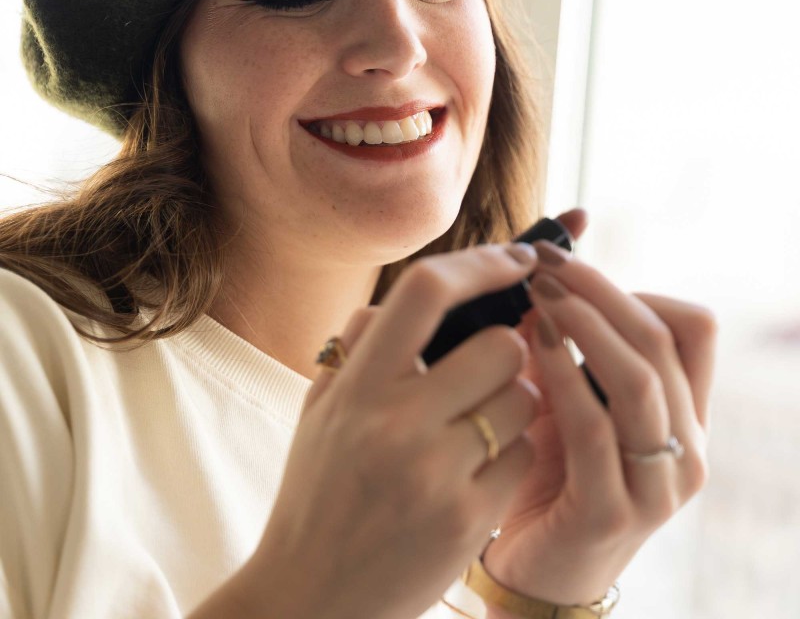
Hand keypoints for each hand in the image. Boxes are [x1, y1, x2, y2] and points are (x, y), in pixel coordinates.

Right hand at [239, 243, 543, 618]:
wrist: (311, 597)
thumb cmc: (317, 494)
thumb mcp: (320, 411)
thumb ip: (360, 346)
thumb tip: (413, 295)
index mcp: (355, 386)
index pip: (425, 291)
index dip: (479, 262)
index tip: (514, 257)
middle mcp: (396, 424)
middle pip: (500, 346)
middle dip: (505, 351)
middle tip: (486, 371)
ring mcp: (436, 474)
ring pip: (522, 399)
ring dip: (513, 403)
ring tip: (478, 429)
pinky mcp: (469, 520)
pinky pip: (525, 456)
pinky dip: (512, 456)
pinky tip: (478, 476)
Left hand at [482, 210, 715, 607]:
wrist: (535, 566)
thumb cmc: (549, 469)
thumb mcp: (563, 392)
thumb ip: (561, 335)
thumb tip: (540, 259)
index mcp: (682, 411)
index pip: (692, 326)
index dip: (632, 286)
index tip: (568, 265)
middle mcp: (685, 444)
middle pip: (661, 339)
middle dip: (598, 289)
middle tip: (543, 262)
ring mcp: (657, 482)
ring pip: (641, 379)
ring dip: (585, 323)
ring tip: (539, 292)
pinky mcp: (613, 511)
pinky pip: (596, 429)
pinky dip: (565, 377)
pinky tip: (531, 345)